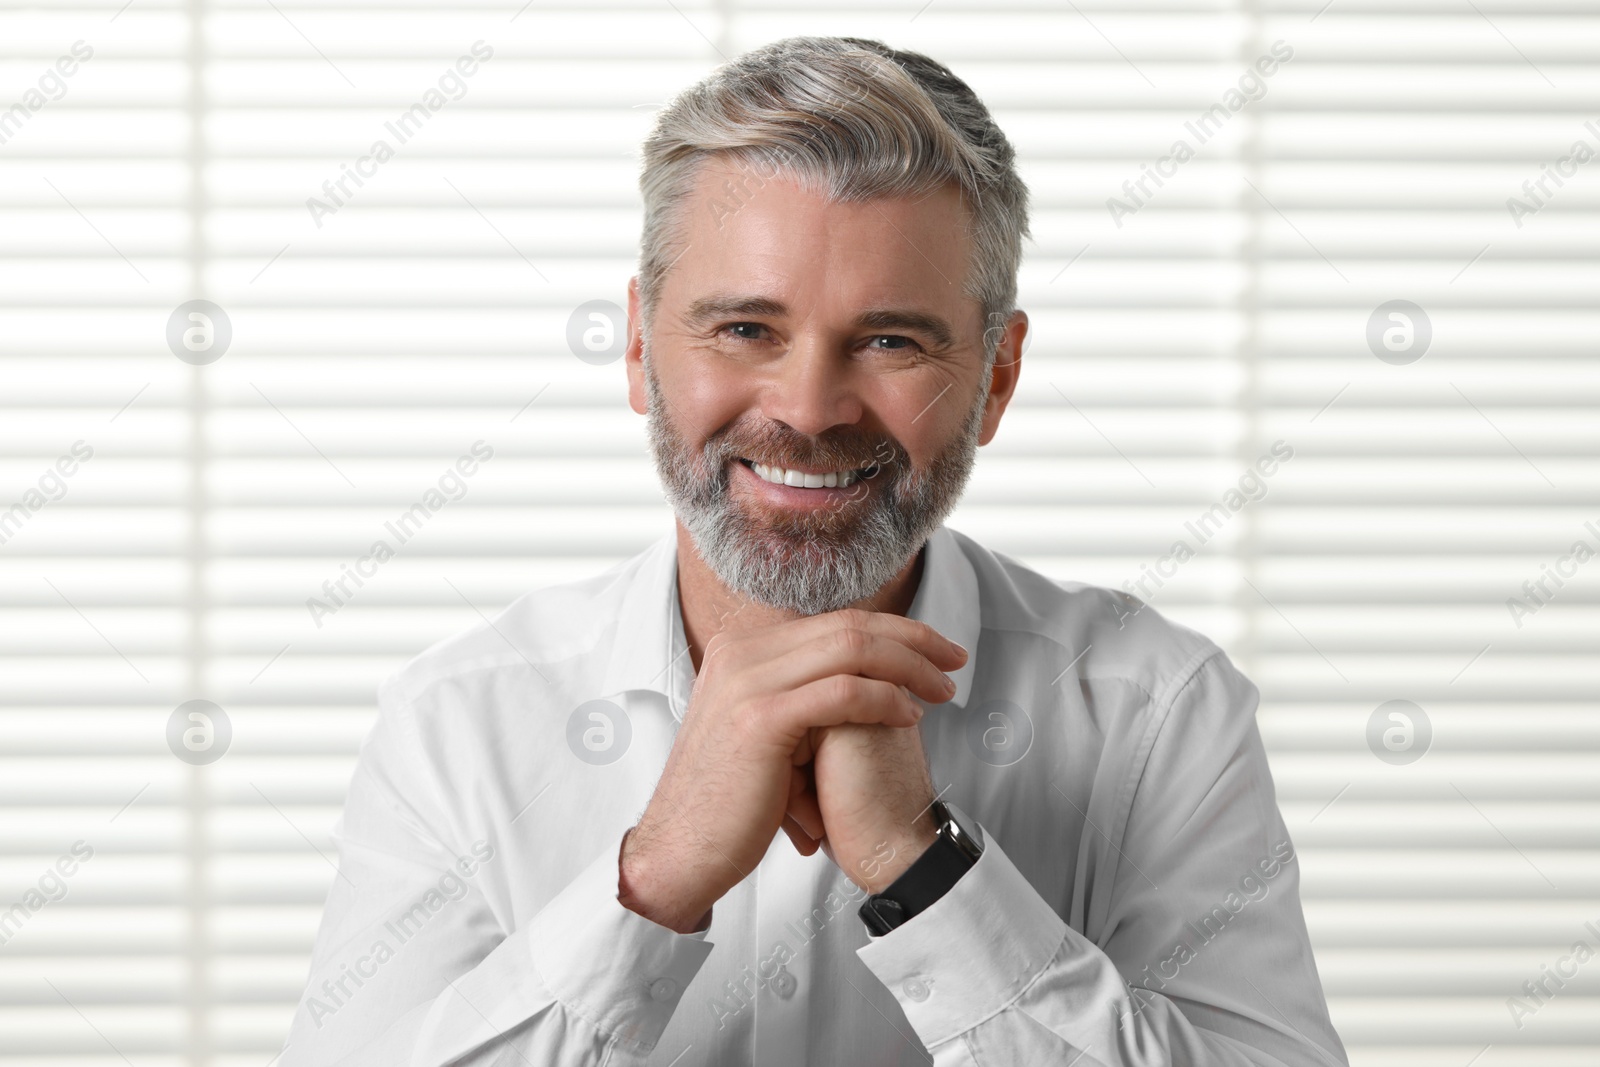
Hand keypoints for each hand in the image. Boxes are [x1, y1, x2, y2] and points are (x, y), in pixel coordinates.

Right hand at [618, 608, 964, 932]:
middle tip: (955, 661)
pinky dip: (885, 701)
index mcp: (741, 647)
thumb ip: (800, 693)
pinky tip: (909, 718)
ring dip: (909, 668)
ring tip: (943, 692)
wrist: (679, 851)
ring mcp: (747, 681)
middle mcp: (741, 652)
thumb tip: (856, 680)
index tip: (935, 650)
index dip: (893, 630)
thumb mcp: (762, 728)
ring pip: (852, 651)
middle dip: (913, 640)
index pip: (833, 620)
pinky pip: (843, 694)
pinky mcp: (760, 719)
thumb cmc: (731, 800)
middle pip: (848, 625)